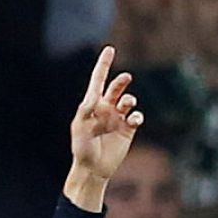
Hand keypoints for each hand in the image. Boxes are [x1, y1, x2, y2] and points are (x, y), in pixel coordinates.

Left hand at [69, 47, 141, 181]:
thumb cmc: (82, 148)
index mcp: (92, 105)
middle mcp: (106, 109)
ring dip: (129, 100)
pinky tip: (133, 120)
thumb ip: (86, 110)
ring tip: (127, 105)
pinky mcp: (128, 129)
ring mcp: (118, 118)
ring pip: (128, 100)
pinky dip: (137, 115)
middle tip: (125, 78)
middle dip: (121, 82)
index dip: (103, 65)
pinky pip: (136, 117)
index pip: (98, 81)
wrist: (93, 168)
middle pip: (116, 88)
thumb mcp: (80, 127)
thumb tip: (94, 96)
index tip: (109, 49)